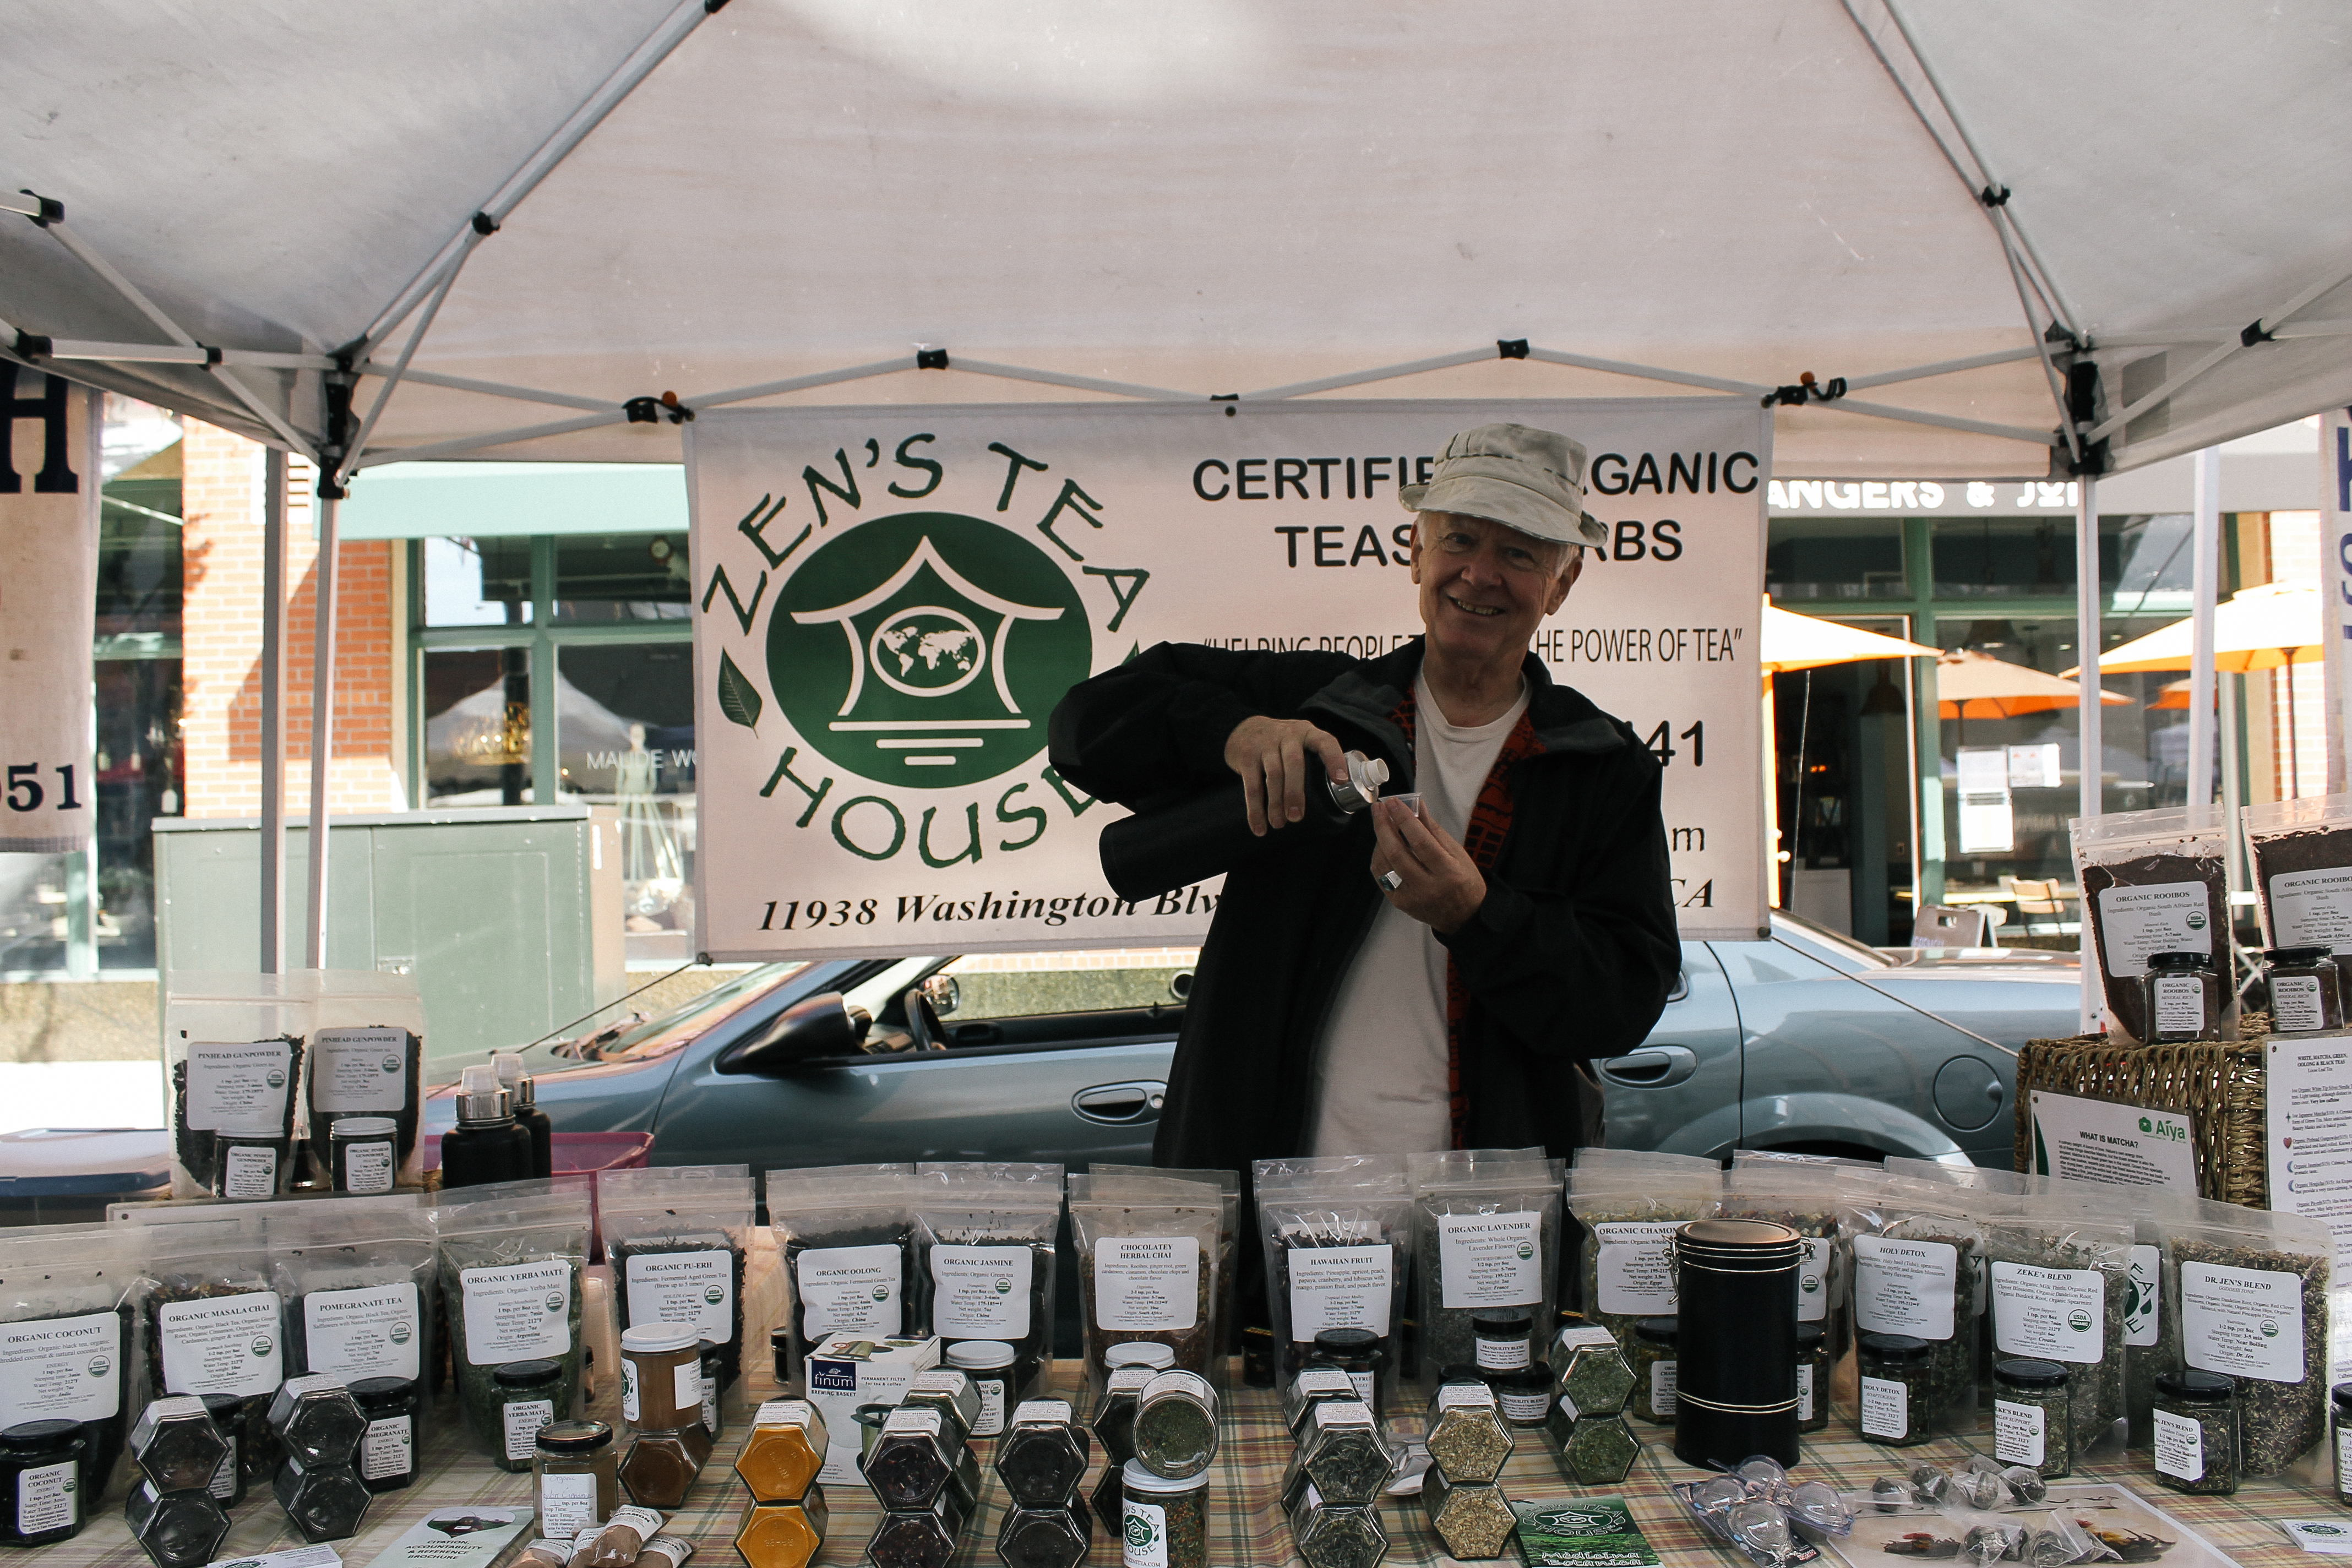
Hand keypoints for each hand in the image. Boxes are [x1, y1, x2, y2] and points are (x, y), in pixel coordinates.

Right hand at [1224, 716, 1348, 835]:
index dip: (1334, 759)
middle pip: (1294, 763)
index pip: (1324, 742)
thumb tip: (1336, 796)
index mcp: (1306, 732)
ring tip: (1279, 824)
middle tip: (1296, 817)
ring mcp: (1265, 744)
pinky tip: (1259, 826)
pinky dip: (1255, 809)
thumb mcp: (1300, 741)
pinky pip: (1251, 785)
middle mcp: (1287, 735)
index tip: (1341, 780)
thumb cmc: (1281, 743)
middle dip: (1295, 792)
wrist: (1243, 729)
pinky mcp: (1247, 756)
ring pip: (1273, 776)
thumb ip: (1315, 759)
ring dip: (1275, 803)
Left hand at [1369, 796, 1485, 933]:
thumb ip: (1434, 829)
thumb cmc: (1463, 880)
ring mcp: (1411, 897)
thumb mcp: (1457, 853)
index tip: (1393, 802)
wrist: (1463, 917)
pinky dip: (1379, 857)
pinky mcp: (1399, 903)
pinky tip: (1382, 844)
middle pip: (1397, 853)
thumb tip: (1417, 804)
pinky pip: (1381, 877)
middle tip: (1379, 808)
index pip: (1421, 842)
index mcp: (1448, 872)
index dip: (1404, 820)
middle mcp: (1428, 887)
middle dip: (1384, 826)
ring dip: (1379, 840)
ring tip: (1381, 823)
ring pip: (1384, 865)